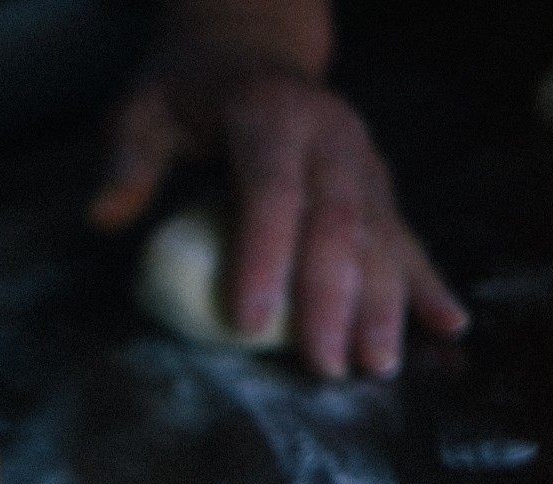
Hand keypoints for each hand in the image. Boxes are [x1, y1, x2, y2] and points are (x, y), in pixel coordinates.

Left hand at [91, 59, 467, 376]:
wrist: (248, 46)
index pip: (271, 193)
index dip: (264, 258)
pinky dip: (426, 281)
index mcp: (269, 116)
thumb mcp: (142, 110)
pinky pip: (405, 233)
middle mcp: (329, 135)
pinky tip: (449, 323)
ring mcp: (360, 157)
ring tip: (378, 365)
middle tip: (326, 368)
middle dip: (333, 301)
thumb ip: (127, 160)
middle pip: (338, 223)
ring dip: (383, 303)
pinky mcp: (376, 179)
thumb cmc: (186, 90)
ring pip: (381, 234)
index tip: (251, 322)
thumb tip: (103, 216)